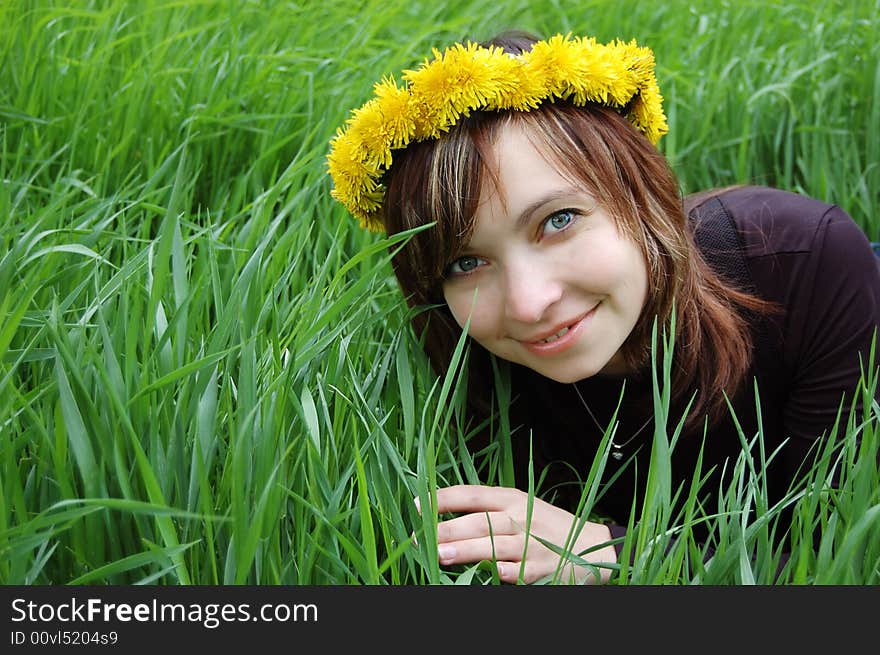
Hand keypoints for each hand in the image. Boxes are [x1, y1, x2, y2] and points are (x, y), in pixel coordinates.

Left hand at [415, 484, 616, 583]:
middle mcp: (519, 518)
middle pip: (478, 520)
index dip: (443, 498)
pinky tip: (477, 574)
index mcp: (511, 498)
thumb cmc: (547, 525)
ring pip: (491, 546)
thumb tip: (444, 511)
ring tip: (438, 554)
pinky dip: (495, 572)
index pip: (471, 493)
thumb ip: (489, 507)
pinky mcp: (538, 568)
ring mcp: (529, 544)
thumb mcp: (521, 506)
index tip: (417, 504)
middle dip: (446, 528)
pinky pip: (513, 571)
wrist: (592, 546)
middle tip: (418, 536)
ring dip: (463, 550)